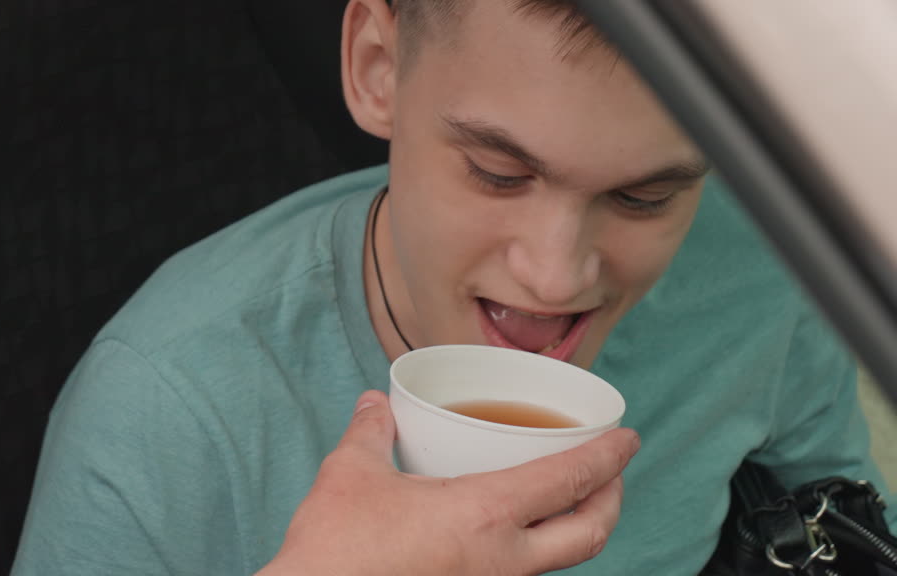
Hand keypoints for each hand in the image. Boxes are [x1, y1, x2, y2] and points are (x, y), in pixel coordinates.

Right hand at [257, 390, 639, 575]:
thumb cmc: (335, 550)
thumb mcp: (350, 473)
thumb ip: (371, 432)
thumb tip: (376, 404)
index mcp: (484, 517)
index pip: (570, 481)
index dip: (608, 456)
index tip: (628, 437)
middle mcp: (502, 561)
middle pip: (589, 534)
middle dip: (611, 497)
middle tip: (610, 470)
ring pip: (561, 561)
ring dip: (578, 526)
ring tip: (568, 497)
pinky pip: (525, 574)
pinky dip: (539, 547)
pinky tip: (513, 530)